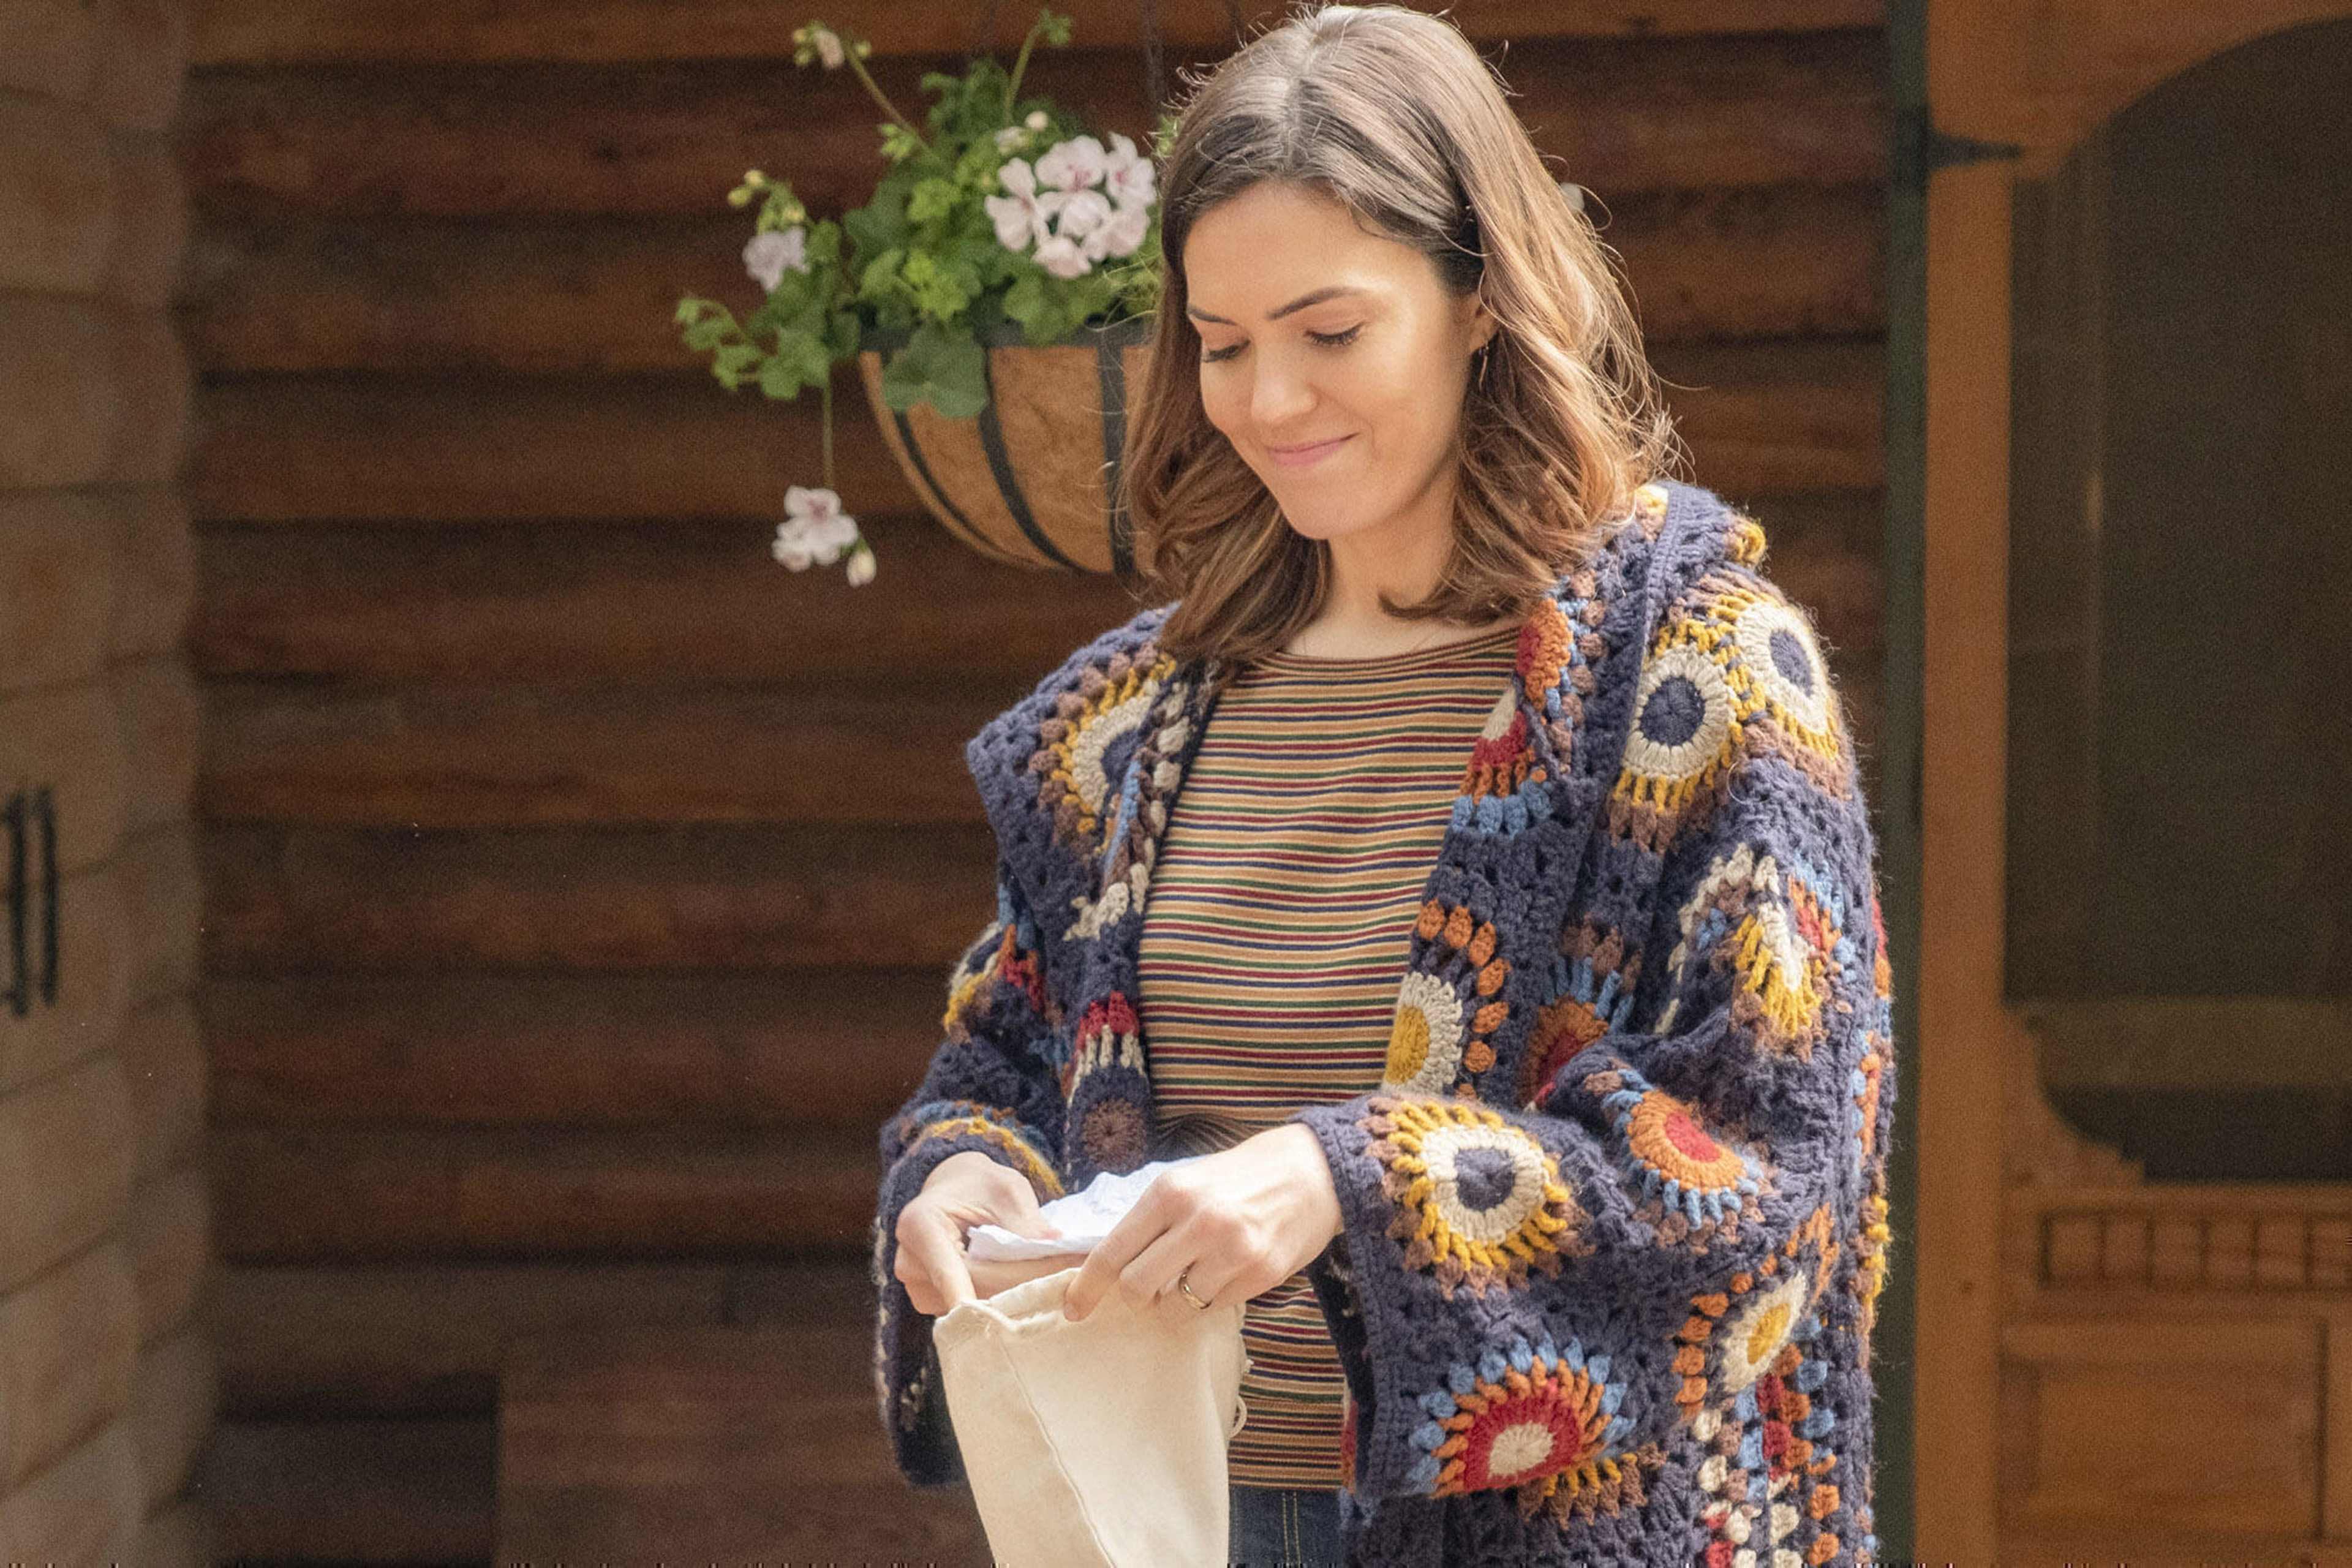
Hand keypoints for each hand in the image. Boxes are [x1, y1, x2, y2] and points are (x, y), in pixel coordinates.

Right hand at [895, 1149, 1064, 1315]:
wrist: (954, 1189)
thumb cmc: (979, 1185)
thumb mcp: (1006, 1190)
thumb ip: (1025, 1221)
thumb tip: (1055, 1245)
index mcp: (919, 1226)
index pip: (963, 1271)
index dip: (1010, 1283)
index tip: (1050, 1291)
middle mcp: (909, 1263)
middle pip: (972, 1293)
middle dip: (1022, 1292)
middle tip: (1070, 1288)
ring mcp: (916, 1288)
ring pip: (973, 1306)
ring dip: (1013, 1301)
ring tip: (1055, 1289)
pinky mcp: (930, 1301)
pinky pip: (970, 1311)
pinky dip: (1001, 1303)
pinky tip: (1030, 1294)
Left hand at [1061, 1123, 1342, 1322]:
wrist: (1312, 1171)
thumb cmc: (1239, 1176)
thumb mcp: (1186, 1181)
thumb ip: (1150, 1219)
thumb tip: (1106, 1264)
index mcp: (1169, 1192)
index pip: (1113, 1252)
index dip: (1086, 1287)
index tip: (1072, 1310)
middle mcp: (1197, 1221)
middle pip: (1136, 1289)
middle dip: (1135, 1297)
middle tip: (1149, 1288)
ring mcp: (1231, 1251)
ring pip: (1174, 1307)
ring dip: (1174, 1302)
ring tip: (1193, 1276)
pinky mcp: (1260, 1275)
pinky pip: (1213, 1307)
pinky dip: (1209, 1299)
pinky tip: (1226, 1272)